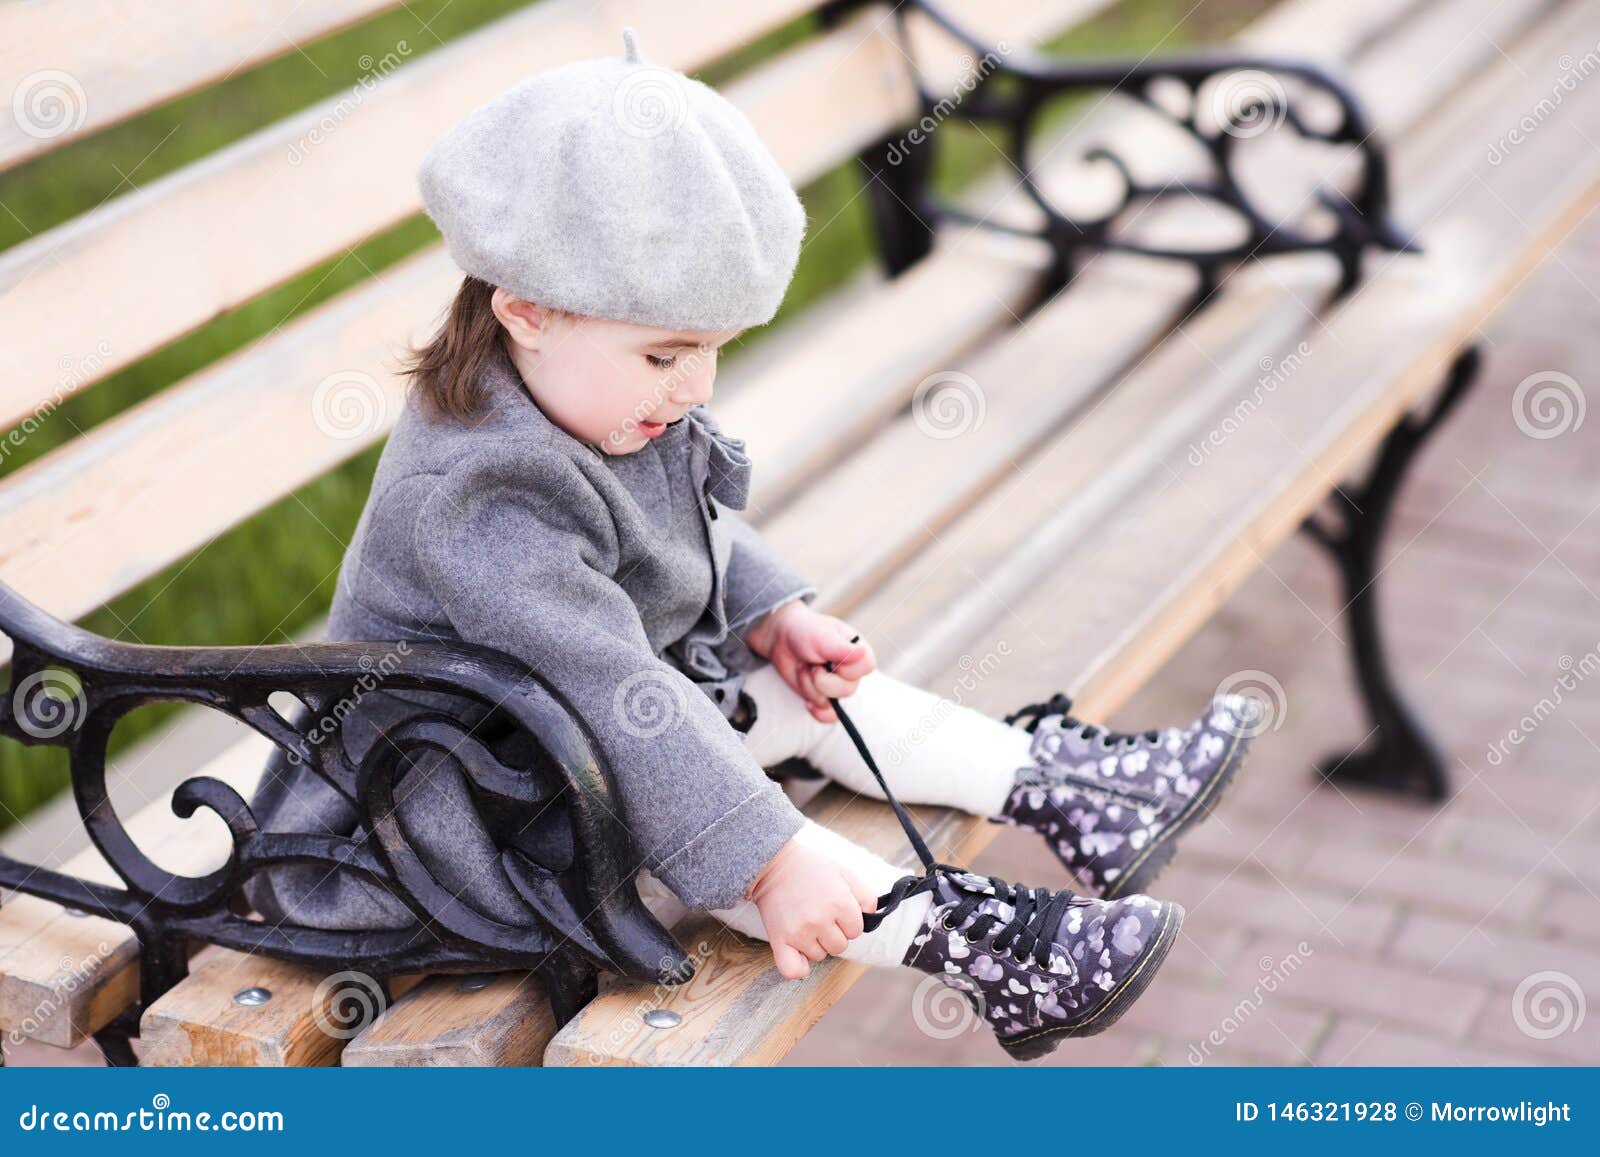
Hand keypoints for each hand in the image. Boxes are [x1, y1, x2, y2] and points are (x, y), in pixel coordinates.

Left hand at [744, 599, 876, 722]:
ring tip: (804, 670)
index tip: (829, 659)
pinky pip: (829, 717)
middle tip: (811, 665)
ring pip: (832, 703)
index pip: (866, 667)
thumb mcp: (821, 637)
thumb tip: (861, 653)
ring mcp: (837, 686)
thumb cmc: (805, 632)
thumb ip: (840, 648)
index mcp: (857, 651)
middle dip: (821, 680)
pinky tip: (807, 701)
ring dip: (810, 688)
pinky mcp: (825, 699)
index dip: (846, 668)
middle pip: (847, 690)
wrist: (782, 640)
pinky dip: (817, 711)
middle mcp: (851, 671)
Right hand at [744, 835, 879, 978]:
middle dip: (834, 933)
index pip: (856, 931)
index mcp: (840, 903)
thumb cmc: (810, 868)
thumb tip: (873, 916)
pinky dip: (799, 967)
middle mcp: (821, 920)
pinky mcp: (780, 941)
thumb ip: (865, 895)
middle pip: (840, 946)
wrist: (773, 864)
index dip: (848, 921)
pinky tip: (799, 952)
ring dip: (815, 944)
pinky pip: (794, 970)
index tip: (836, 910)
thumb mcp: (844, 872)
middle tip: (820, 915)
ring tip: (805, 923)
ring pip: (819, 956)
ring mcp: (800, 933)